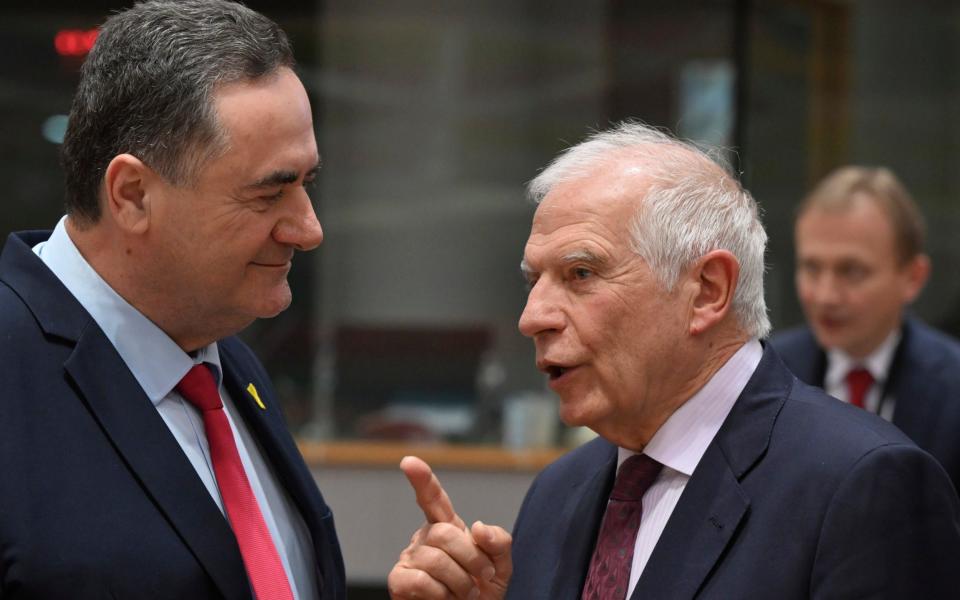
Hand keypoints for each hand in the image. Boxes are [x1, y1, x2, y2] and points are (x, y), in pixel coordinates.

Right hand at [388, 456, 512, 598]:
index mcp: (447, 528)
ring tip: (464, 595)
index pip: (433, 499)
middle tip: (481, 580)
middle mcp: (424, 539)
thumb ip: (499, 542)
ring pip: (435, 559)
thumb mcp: (501, 566)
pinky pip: (420, 580)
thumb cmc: (481, 594)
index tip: (409, 461)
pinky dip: (441, 594)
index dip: (422, 480)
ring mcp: (409, 559)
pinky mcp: (398, 581)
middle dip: (471, 559)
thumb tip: (478, 527)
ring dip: (459, 582)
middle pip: (444, 533)